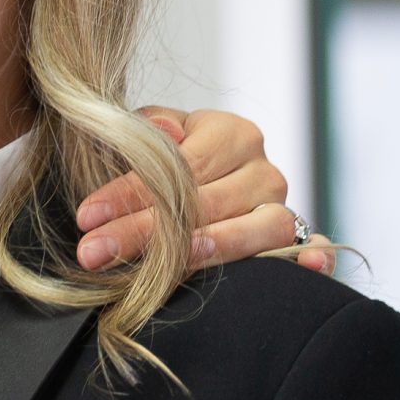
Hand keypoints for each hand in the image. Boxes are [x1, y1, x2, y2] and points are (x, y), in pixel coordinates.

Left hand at [76, 108, 335, 276]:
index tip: (88, 216)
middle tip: (95, 252)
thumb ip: (145, 132)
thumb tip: (161, 134)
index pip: (180, 164)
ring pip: (260, 229)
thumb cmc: (167, 163)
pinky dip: (311, 258)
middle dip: (144, 230)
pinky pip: (311, 248)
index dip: (130, 191)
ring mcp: (283, 207)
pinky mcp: (296, 240)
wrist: (200, 182)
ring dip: (212, 249)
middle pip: (209, 203)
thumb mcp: (148, 137)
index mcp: (230, 133)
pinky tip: (304, 267)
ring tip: (168, 268)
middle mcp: (263, 170)